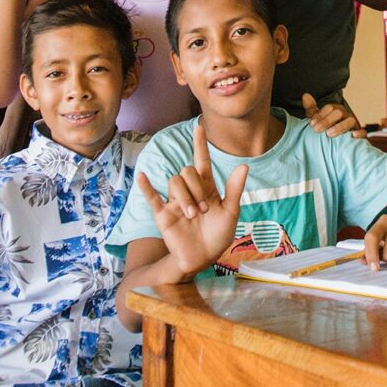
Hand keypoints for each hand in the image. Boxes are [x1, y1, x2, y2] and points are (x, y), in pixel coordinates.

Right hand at [137, 124, 247, 276]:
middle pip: (187, 172)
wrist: (202, 258)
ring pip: (174, 182)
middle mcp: (189, 191)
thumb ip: (234, 189)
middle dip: (196, 188)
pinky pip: (152, 197)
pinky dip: (146, 186)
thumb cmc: (219, 236)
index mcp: (206, 189)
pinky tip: (142, 176)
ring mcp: (175, 202)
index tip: (198, 127)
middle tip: (204, 210)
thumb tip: (244, 165)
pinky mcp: (163, 214)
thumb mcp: (231, 212)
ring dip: (184, 197)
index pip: (202, 161)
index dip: (200, 144)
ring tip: (192, 216)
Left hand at [302, 93, 365, 137]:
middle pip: (339, 112)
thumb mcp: (318, 120)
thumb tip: (305, 95)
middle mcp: (345, 115)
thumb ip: (312, 109)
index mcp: (336, 110)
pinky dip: (359, 133)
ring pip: (350, 121)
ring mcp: (354, 125)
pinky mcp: (361, 136)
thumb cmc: (327, 130)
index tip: (312, 124)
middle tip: (317, 130)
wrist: (338, 146)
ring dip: (340, 127)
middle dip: (327, 120)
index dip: (320, 115)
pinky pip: (363, 133)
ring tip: (329, 134)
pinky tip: (352, 136)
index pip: (330, 108)